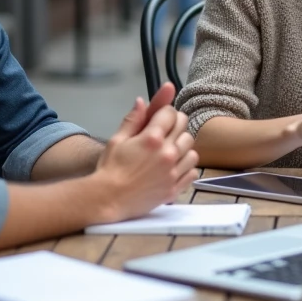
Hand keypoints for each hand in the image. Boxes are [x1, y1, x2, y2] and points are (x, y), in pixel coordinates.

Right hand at [93, 87, 198, 222]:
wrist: (108, 199)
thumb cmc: (110, 168)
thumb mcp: (117, 140)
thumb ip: (133, 119)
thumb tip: (142, 100)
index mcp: (152, 138)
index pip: (171, 113)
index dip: (164, 112)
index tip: (158, 118)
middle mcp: (167, 153)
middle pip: (184, 127)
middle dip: (175, 125)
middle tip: (163, 133)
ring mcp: (173, 171)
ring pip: (192, 149)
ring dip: (182, 147)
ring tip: (170, 151)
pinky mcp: (175, 188)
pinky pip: (193, 171)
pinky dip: (186, 168)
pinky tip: (174, 168)